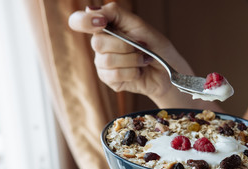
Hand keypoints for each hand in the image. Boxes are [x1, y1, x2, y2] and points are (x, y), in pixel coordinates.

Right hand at [68, 3, 207, 108]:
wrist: (168, 70)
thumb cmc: (156, 46)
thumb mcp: (139, 25)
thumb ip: (115, 14)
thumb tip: (91, 9)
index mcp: (105, 27)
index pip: (79, 21)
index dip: (84, 21)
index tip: (101, 23)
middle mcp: (101, 45)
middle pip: (97, 42)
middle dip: (125, 45)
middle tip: (140, 46)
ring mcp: (103, 64)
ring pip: (107, 60)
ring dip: (132, 60)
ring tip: (143, 60)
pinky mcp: (109, 80)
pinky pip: (115, 75)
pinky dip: (132, 72)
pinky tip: (138, 71)